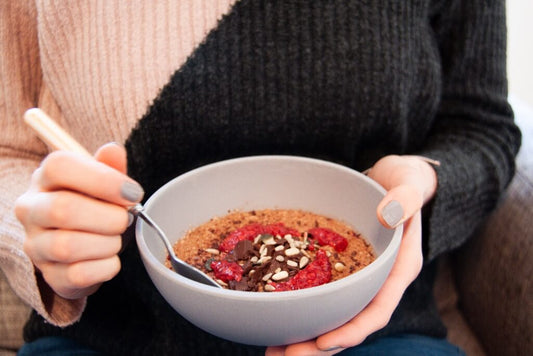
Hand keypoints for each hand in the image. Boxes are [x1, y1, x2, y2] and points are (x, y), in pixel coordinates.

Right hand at [15, 143, 143, 299]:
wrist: (81, 247)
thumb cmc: (94, 206)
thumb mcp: (103, 182)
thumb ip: (109, 166)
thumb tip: (113, 151)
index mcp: (45, 179)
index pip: (59, 167)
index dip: (102, 179)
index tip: (133, 193)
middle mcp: (31, 210)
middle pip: (63, 209)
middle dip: (108, 216)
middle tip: (126, 218)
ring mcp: (36, 245)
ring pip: (67, 246)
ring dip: (107, 243)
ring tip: (116, 238)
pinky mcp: (49, 275)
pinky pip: (78, 274)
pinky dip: (105, 267)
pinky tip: (110, 258)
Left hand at [265, 155, 437, 355]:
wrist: (395, 179)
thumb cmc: (405, 181)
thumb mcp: (409, 183)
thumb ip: (405, 199)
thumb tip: (389, 215)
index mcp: (399, 268)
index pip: (378, 309)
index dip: (352, 330)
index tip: (322, 343)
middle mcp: (380, 280)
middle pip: (352, 322)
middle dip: (320, 345)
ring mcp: (362, 277)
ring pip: (336, 315)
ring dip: (307, 336)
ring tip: (273, 351)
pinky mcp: (345, 269)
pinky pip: (326, 295)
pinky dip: (304, 310)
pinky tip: (278, 319)